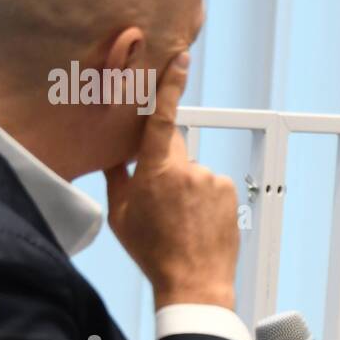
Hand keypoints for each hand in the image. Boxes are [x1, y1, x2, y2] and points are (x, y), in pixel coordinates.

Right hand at [103, 52, 239, 310]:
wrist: (194, 281)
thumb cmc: (152, 251)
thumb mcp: (121, 214)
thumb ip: (117, 176)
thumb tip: (112, 152)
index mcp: (155, 171)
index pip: (161, 118)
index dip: (170, 86)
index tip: (181, 58)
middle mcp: (187, 169)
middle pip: (173, 148)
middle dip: (164, 163)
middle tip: (160, 199)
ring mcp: (210, 180)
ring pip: (192, 172)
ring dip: (185, 187)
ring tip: (179, 221)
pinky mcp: (228, 192)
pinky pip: (210, 186)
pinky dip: (203, 199)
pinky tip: (197, 223)